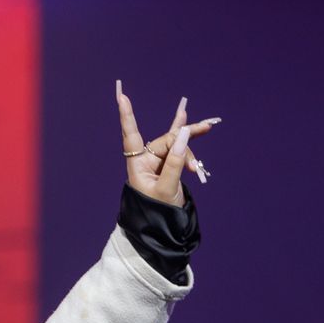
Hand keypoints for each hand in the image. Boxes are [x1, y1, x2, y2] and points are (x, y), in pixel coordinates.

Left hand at [116, 81, 219, 207]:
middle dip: (184, 144)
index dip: (127, 117)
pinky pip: (178, 144)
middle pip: (167, 140)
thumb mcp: (168, 188)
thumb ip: (176, 161)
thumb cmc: (158, 210)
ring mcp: (158, 160)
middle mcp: (146, 159)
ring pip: (176, 144)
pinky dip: (186, 136)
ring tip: (199, 158)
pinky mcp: (169, 163)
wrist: (164, 225)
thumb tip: (183, 134)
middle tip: (202, 144)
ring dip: (190, 150)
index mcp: (138, 165)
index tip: (121, 96)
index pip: (131, 136)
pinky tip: (185, 114)